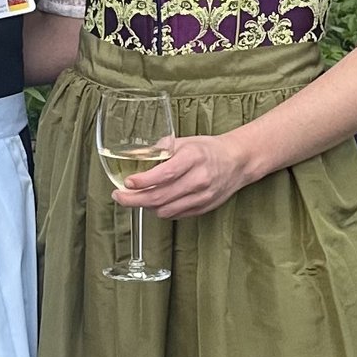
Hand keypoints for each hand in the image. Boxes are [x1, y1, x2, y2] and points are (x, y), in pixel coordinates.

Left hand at [114, 131, 253, 219]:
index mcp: (193, 158)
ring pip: (165, 209)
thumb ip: (161, 148)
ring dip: (146, 206)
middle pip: (161, 196)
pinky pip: (175, 214)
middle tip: (119, 196)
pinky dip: (161, 210)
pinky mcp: (203, 208)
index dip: (143, 181)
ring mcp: (202, 196)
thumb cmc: (208, 150)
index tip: (126, 182)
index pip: (164, 174)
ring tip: (135, 198)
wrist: (237, 161)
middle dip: (134, 199)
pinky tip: (155, 202)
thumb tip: (134, 155)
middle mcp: (199, 179)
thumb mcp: (185, 141)